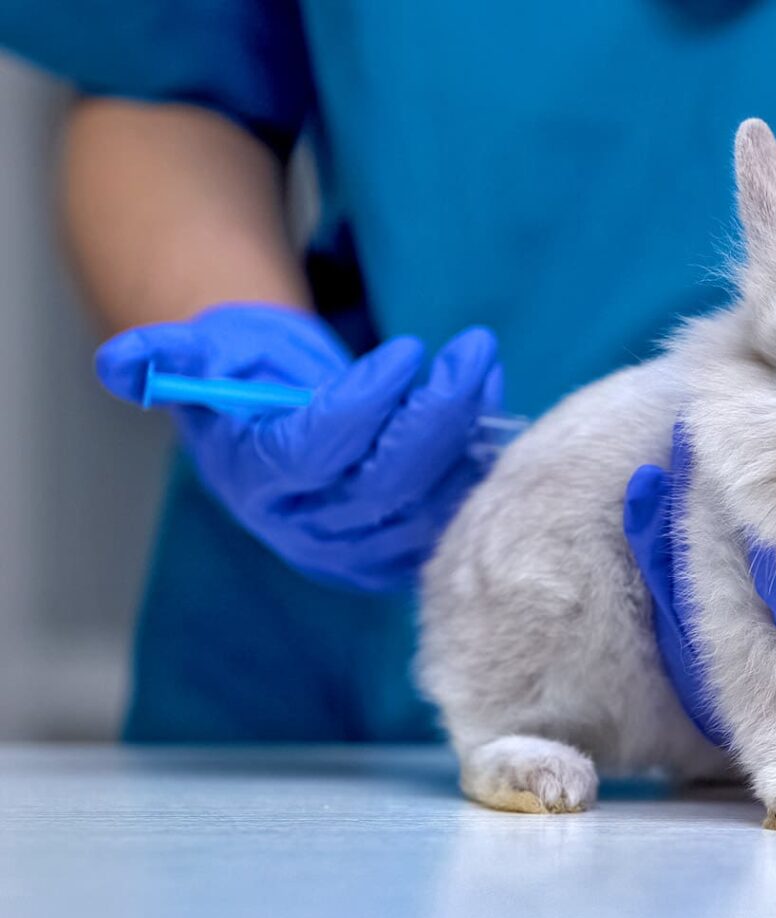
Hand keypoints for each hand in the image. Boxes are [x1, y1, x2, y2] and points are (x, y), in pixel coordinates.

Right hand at [97, 302, 502, 591]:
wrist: (276, 416)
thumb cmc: (242, 375)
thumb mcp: (201, 355)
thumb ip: (166, 357)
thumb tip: (120, 364)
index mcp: (258, 482)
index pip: (318, 451)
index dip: (365, 404)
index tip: (407, 350)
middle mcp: (310, 527)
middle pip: (386, 484)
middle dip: (436, 414)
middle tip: (472, 348)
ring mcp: (362, 546)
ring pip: (431, 500)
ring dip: (469, 429)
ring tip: (482, 359)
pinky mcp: (405, 545)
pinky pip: (455, 508)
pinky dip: (479, 454)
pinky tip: (490, 397)